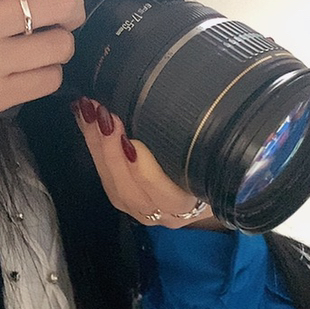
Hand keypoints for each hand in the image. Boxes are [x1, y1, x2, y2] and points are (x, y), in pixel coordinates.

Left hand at [71, 97, 220, 228]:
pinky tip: (87, 121)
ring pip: (114, 186)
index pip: (168, 197)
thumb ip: (206, 136)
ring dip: (97, 147)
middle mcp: (166, 213)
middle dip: (112, 152)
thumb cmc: (221, 165)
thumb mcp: (218, 155)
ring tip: (90, 112)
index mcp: (192, 204)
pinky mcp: (126, 200)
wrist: (223, 190)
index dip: (147, 173)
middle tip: (103, 115)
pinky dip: (93, 148)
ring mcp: (143, 210)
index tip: (133, 143)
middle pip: (131, 191)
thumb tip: (204, 95)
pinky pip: (105, 179)